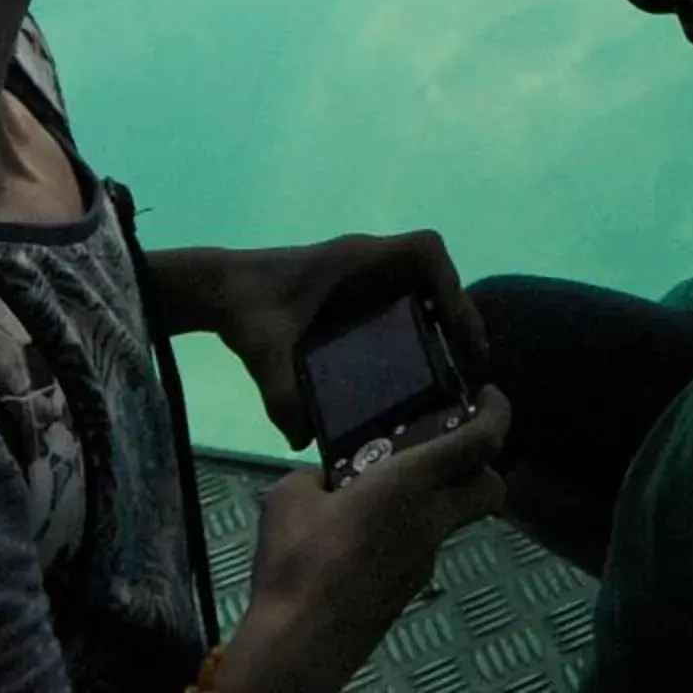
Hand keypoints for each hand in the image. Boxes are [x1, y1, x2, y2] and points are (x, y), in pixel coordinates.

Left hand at [202, 232, 489, 448]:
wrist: (222, 290)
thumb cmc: (246, 307)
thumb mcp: (263, 350)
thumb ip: (279, 393)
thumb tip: (302, 441)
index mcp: (355, 260)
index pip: (424, 250)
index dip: (450, 283)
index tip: (455, 325)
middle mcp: (370, 264)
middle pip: (437, 275)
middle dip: (460, 315)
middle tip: (471, 367)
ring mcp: (369, 278)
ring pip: (428, 290)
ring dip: (449, 323)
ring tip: (459, 374)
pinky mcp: (361, 297)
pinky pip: (409, 303)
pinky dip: (426, 330)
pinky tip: (424, 373)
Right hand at [223, 388, 512, 692]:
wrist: (301, 642)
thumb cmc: (298, 560)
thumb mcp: (291, 496)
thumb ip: (316, 477)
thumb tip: (324, 483)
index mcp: (412, 484)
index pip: (480, 442)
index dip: (497, 412)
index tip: (491, 395)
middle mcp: (432, 520)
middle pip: (490, 488)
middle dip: (483, 463)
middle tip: (448, 445)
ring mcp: (425, 560)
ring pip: (452, 518)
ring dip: (435, 498)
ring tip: (379, 491)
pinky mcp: (408, 588)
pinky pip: (420, 545)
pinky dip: (406, 530)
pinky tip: (359, 536)